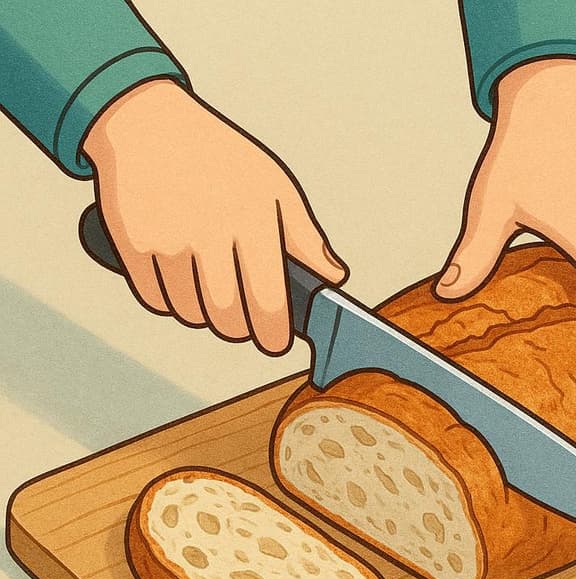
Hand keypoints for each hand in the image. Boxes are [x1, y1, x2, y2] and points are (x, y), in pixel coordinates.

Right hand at [82, 79, 346, 354]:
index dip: (273, 336)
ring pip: (190, 314)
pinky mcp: (130, 244)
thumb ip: (306, 238)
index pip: (268, 304)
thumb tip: (333, 277)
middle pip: (227, 320)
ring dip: (203, 314)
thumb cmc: (222, 159)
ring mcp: (166, 239)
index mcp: (253, 219)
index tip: (274, 343)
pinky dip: (169, 301)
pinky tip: (179, 279)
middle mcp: (209, 231)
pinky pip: (154, 301)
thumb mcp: (276, 188)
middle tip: (242, 320)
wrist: (149, 126)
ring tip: (210, 288)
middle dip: (239, 329)